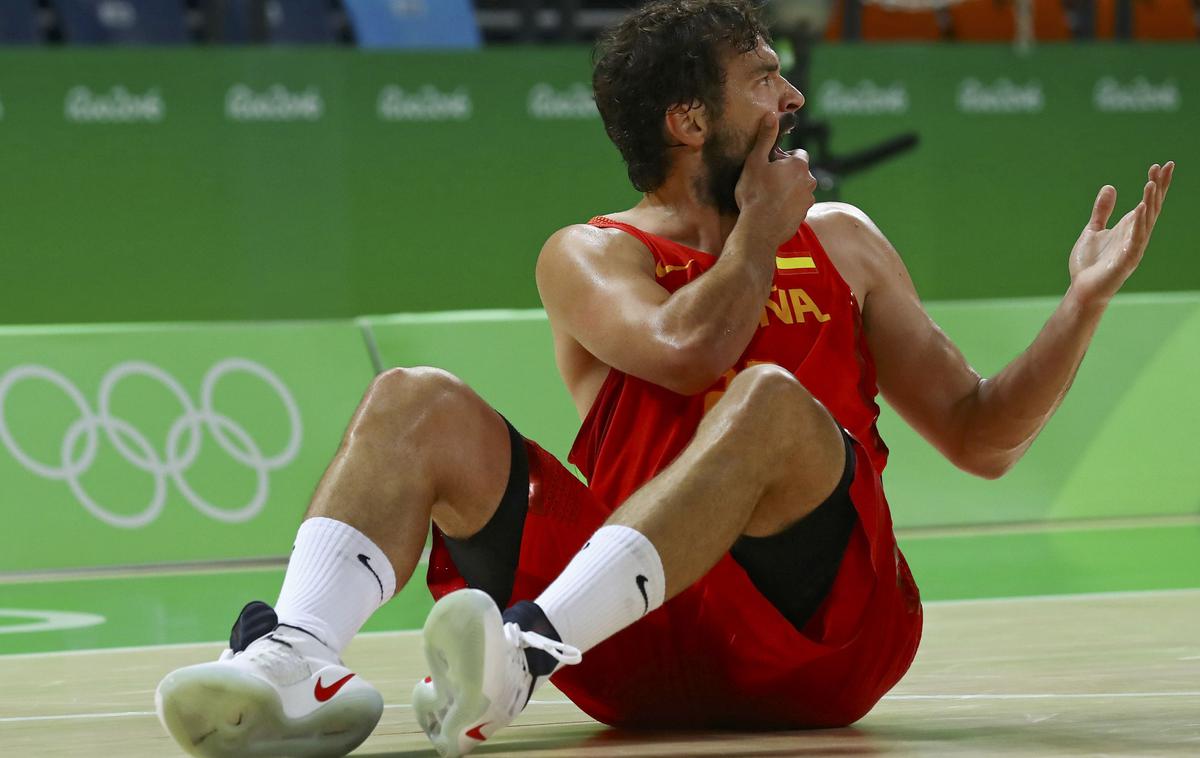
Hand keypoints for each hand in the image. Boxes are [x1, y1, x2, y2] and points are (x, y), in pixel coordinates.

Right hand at [735, 113, 817, 249]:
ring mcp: (808, 200)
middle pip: (800, 172)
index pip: (799, 154)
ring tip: (769, 198)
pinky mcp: (804, 215)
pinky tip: (773, 210)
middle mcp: (809, 181)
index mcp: (799, 165)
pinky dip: (789, 205)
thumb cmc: (754, 194)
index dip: (784, 158)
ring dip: (789, 190)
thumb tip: (771, 115)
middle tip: (767, 182)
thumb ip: (765, 138)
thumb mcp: (755, 162)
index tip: (771, 166)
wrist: (759, 229)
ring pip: (800, 189)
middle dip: (788, 174)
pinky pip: (797, 205)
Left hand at [1069, 162, 1173, 305]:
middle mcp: (1136, 236)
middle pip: (1153, 207)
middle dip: (1159, 187)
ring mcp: (1134, 248)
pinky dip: (1140, 224)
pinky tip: (1142, 208)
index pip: (1148, 202)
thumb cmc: (1089, 263)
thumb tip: (1109, 187)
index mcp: (1130, 228)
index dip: (1155, 184)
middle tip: (1165, 166)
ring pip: (1147, 221)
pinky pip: (1136, 239)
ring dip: (1150, 201)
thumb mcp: (1093, 230)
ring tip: (1151, 183)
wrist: (1082, 289)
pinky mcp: (1126, 260)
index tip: (1160, 165)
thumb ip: (1102, 211)